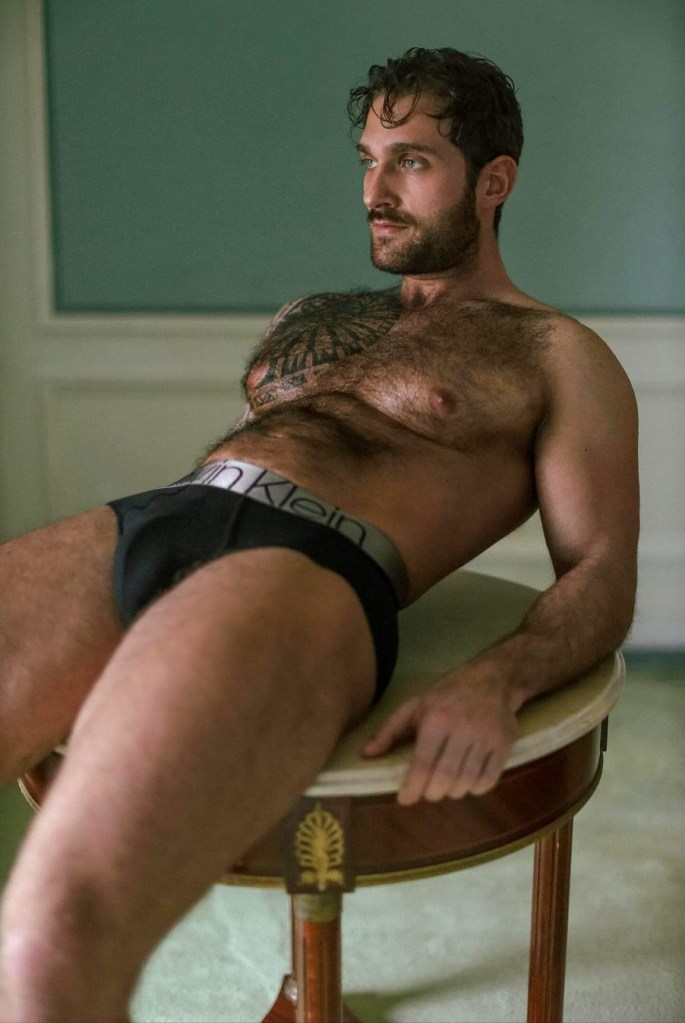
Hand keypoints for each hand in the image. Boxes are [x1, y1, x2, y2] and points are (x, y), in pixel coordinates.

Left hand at [363, 667, 518, 803]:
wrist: (492, 679)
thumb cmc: (447, 695)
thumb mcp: (414, 706)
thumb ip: (389, 730)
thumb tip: (366, 754)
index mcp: (436, 719)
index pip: (423, 762)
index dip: (413, 786)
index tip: (405, 799)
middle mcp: (462, 728)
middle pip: (445, 777)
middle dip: (432, 793)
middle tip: (428, 791)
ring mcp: (486, 737)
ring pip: (467, 782)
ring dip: (453, 792)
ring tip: (446, 785)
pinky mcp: (504, 744)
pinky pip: (489, 780)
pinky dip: (475, 789)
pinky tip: (468, 781)